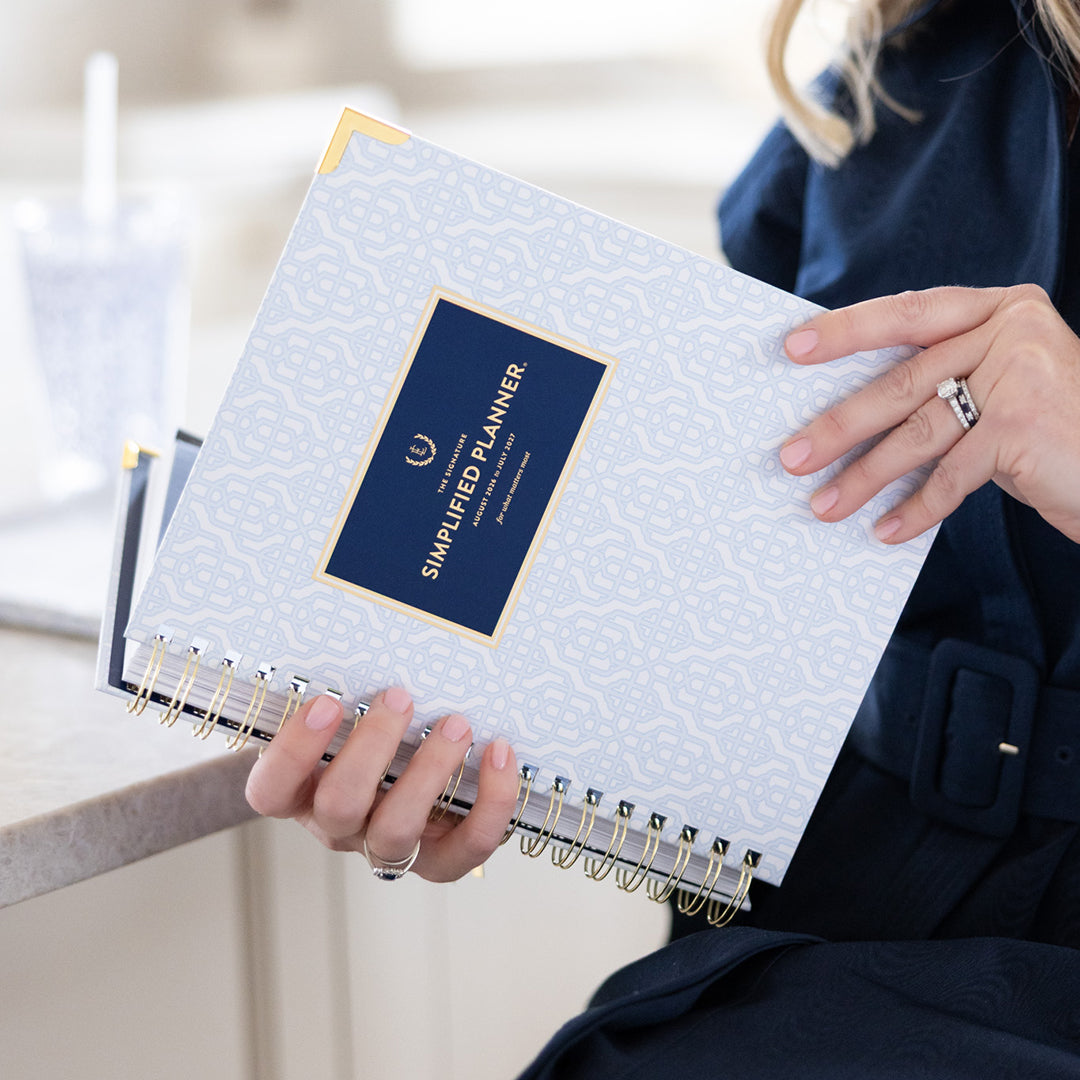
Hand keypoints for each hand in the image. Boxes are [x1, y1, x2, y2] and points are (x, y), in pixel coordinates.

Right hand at [245, 688, 519, 881]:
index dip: (293, 753)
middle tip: (398, 697)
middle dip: (370, 750)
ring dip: (429, 773)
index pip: (271, 791)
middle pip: (339, 807)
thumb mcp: (346, 718)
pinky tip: (499, 752)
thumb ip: (347, 692)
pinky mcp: (441, 860)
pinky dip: (491, 802)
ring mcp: (387, 847)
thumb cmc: (370, 737)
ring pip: (396, 832)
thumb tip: (368, 624)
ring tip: (456, 724)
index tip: (325, 702)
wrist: (410, 782)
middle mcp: (339, 826)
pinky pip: (467, 846)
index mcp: (302, 793)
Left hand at [778, 285, 1079, 543]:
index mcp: (1000, 309)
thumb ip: (944, 383)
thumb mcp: (999, 391)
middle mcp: (1013, 331)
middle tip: (790, 457)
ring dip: (864, 475)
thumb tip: (846, 416)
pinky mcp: (1026, 428)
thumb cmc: (1056, 433)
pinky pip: (951, 475)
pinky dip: (916, 508)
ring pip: (919, 430)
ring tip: (823, 505)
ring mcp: (1024, 376)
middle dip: (839, 425)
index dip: (846, 330)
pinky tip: (885, 530)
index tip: (791, 348)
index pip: (907, 314)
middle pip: (903, 380)